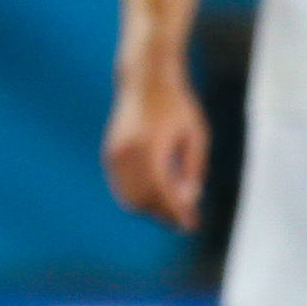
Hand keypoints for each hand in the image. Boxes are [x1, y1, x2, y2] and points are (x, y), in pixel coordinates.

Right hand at [102, 67, 207, 227]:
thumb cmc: (177, 106)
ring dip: (152, 209)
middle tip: (186, 222)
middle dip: (166, 215)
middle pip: (146, 200)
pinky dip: (139, 197)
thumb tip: (189, 201)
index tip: (192, 225)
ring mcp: (116, 154)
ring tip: (174, 211)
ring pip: (131, 198)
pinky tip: (158, 197)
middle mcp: (129, 152)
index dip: (178, 213)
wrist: (146, 80)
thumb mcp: (197, 135)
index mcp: (152, 146)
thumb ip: (193, 169)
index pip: (164, 192)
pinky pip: (123, 187)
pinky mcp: (110, 154)